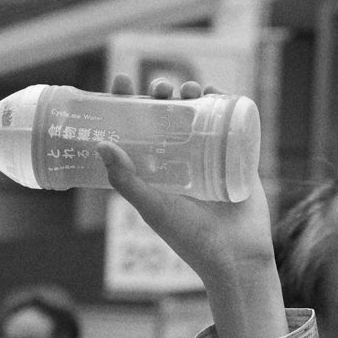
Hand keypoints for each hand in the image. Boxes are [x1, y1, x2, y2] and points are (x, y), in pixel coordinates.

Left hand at [98, 77, 282, 337]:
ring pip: (197, 114)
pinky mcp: (236, 156)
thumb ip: (127, 181)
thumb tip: (101, 145)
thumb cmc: (191, 238)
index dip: (128, 105)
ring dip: (191, 94)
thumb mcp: (153, 207)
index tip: (120, 82)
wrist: (236, 256)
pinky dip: (223, 100)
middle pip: (168, 117)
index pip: (137, 130)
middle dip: (162, 95)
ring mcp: (210, 157)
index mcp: (157, 172)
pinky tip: (214, 90)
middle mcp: (181, 162)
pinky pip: (228, 121)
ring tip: (188, 88)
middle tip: (160, 88)